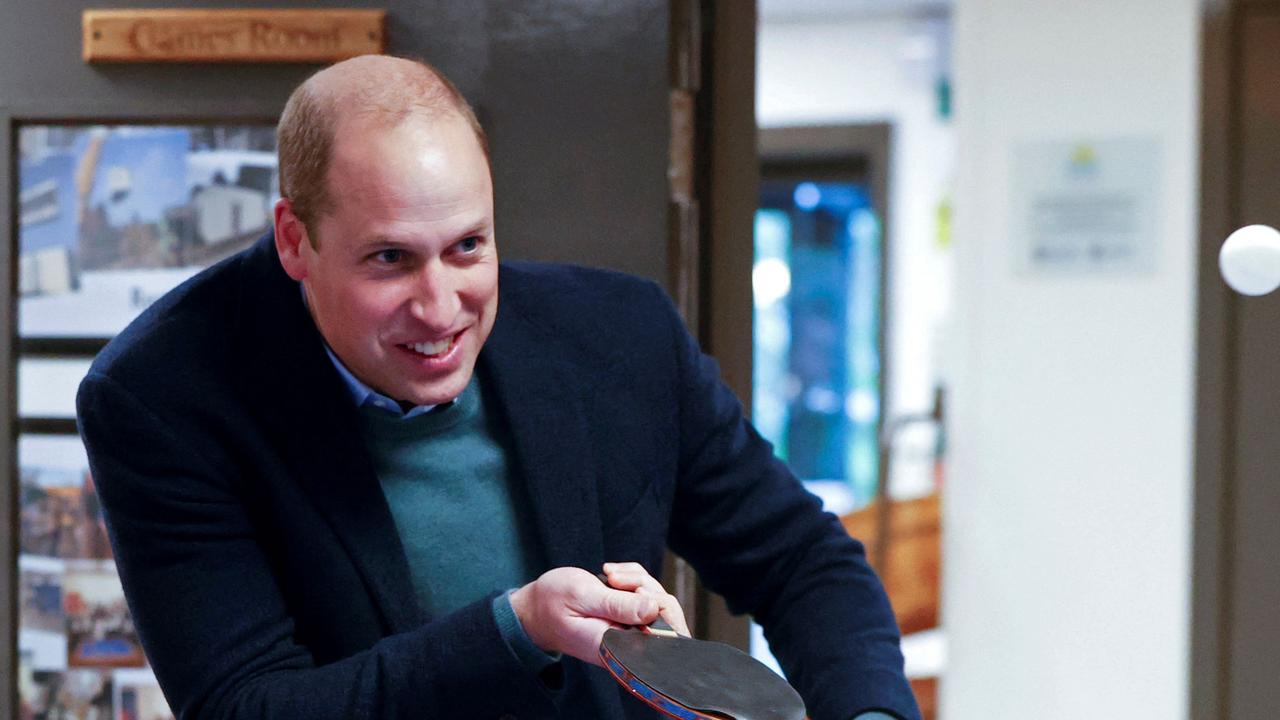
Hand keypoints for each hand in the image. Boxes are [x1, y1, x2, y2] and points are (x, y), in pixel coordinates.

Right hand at [509, 564, 688, 665]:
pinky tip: (612, 577)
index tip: (632, 590)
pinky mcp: (627, 621)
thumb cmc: (552, 603)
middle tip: (614, 579)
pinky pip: (646, 596)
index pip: (664, 636)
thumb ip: (617, 605)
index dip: (658, 606)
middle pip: (666, 615)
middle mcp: (627, 645)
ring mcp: (629, 633)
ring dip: (638, 580)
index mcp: (617, 647)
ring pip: (657, 601)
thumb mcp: (583, 596)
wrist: (535, 609)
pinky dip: (634, 579)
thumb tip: (652, 609)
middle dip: (646, 587)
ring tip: (609, 577)